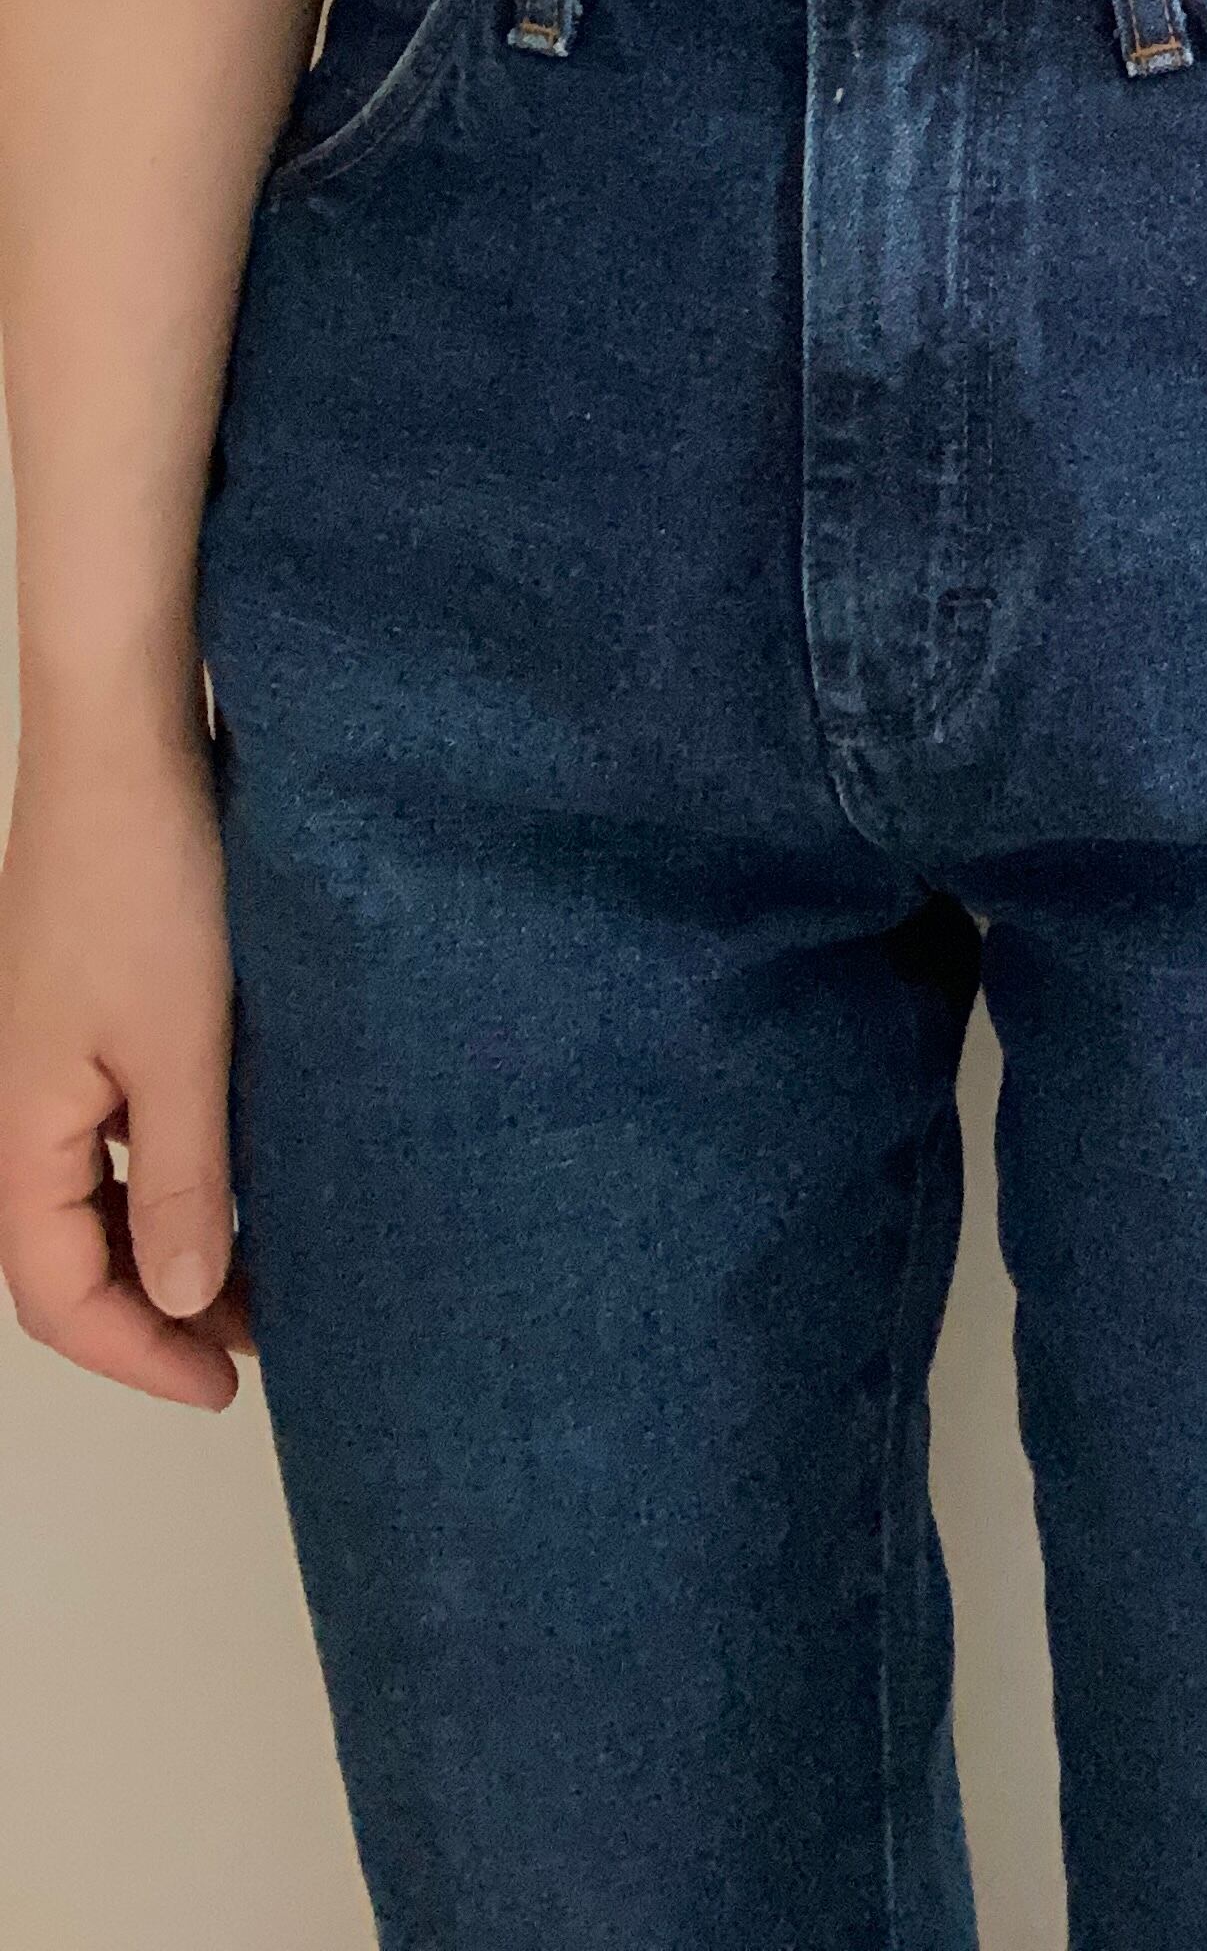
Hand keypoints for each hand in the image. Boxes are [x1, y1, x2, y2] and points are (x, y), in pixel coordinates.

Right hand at [0, 717, 249, 1407]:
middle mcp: (20, 1099)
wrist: (126, 739)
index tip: (225, 1384)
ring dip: (169, 1241)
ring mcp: (52, 1051)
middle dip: (157, 1311)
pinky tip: (240, 1165)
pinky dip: (171, 1169)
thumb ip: (180, 1178)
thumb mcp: (180, 1045)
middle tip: (257, 1338)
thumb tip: (180, 1300)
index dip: (138, 1356)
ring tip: (264, 1266)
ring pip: (95, 1189)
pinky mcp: (92, 1004)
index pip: (58, 1293)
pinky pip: (116, 1124)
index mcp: (19, 1125)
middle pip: (70, 1252)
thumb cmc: (143, 875)